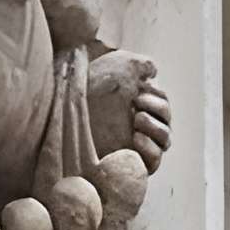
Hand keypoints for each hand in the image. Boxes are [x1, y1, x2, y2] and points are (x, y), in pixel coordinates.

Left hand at [92, 50, 172, 175]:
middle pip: (166, 121)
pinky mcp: (132, 164)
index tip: (137, 92)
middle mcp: (143, 126)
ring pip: (165, 140)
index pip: (163, 104)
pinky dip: (151, 149)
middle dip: (157, 109)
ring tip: (137, 118)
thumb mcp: (114, 67)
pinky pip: (154, 161)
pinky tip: (136, 138)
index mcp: (141, 105)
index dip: (156, 99)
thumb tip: (154, 71)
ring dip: (156, 128)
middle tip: (136, 101)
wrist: (63, 109)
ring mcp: (138, 146)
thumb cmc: (88, 86)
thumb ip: (139, 65)